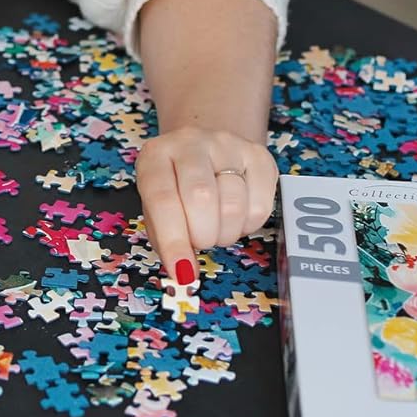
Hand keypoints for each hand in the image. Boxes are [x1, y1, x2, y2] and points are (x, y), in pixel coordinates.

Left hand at [134, 125, 278, 283]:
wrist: (203, 148)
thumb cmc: (176, 187)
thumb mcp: (157, 208)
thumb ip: (165, 239)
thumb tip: (184, 273)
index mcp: (156, 155)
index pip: (162, 199)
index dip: (173, 240)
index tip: (182, 272)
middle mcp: (191, 143)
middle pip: (201, 198)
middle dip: (202, 236)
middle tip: (200, 241)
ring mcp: (227, 145)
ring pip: (234, 205)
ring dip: (225, 233)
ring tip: (216, 227)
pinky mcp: (258, 155)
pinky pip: (261, 206)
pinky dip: (248, 225)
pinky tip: (236, 216)